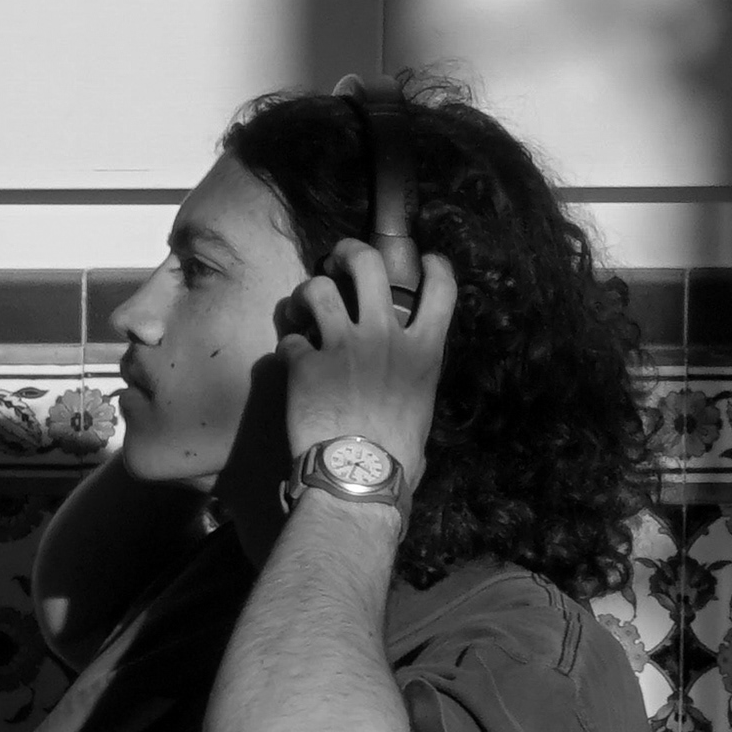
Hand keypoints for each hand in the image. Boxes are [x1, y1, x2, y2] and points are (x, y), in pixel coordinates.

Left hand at [277, 233, 454, 483]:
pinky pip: (290, 341)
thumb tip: (402, 382)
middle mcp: (384, 336)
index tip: (428, 260)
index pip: (442, 290)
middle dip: (349, 251)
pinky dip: (288, 349)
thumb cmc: (397, 459)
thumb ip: (412, 379)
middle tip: (337, 261)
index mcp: (423, 351)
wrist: (357, 480)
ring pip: (320, 288)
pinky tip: (290, 362)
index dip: (437, 267)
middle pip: (369, 264)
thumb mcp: (421, 409)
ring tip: (302, 309)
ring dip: (308, 293)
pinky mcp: (306, 363)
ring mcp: (343, 345)